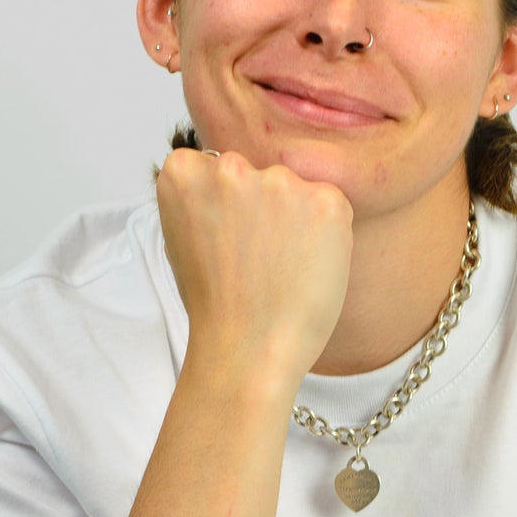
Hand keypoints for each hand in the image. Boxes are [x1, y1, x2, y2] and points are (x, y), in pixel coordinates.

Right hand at [156, 147, 354, 387]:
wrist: (246, 350)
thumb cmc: (216, 305)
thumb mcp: (185, 236)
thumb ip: (205, 196)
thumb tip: (229, 177)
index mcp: (184, 169)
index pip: (220, 169)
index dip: (231, 210)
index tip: (228, 241)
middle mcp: (230, 166)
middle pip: (262, 175)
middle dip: (266, 210)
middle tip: (258, 261)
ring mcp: (278, 181)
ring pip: (298, 191)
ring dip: (298, 220)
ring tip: (282, 269)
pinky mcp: (325, 201)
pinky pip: (332, 208)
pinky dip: (328, 236)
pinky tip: (306, 269)